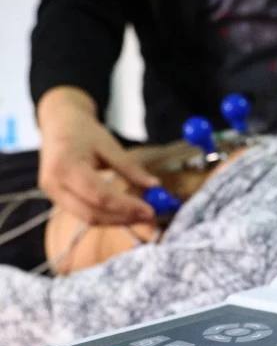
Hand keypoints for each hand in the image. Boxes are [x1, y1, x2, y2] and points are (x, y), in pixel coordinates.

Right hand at [37, 88, 158, 224]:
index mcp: (66, 166)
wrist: (58, 125)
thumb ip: (130, 167)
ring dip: (117, 220)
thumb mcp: (109, 144)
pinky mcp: (58, 200)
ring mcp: (53, 195)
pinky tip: (125, 212)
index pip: (100, 195)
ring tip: (141, 215)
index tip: (150, 211)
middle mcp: (54, 185)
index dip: (126, 206)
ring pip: (89, 218)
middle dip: (124, 218)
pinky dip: (107, 216)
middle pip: (92, 213)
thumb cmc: (82, 132)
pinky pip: (84, 214)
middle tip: (150, 216)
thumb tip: (154, 185)